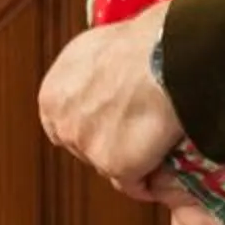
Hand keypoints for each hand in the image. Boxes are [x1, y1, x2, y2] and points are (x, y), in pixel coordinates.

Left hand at [38, 5, 180, 188]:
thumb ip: (96, 72)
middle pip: (85, 145)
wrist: (169, 54)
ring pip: (111, 164)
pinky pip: (136, 183)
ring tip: (159, 144)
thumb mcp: (104, 46)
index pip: (64, 121)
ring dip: (133, 160)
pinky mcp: (116, 165)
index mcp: (54, 91)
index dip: (93, 122)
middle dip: (111, 142)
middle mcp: (64, 121)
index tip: (112, 121)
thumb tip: (116, 76)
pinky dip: (152, 178)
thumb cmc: (148, 40)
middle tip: (141, 130)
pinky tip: (165, 167)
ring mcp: (88, 146)